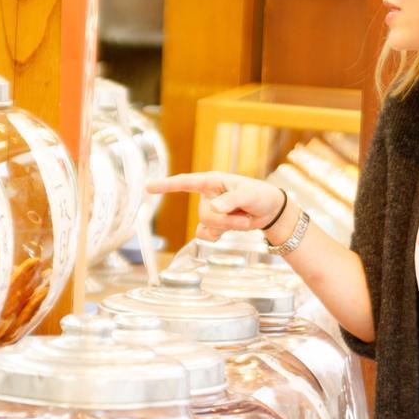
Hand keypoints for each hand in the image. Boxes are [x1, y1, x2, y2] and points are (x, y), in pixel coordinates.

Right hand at [147, 172, 286, 241]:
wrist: (269, 211)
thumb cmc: (260, 195)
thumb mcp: (249, 195)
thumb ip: (232, 201)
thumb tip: (215, 208)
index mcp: (212, 182)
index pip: (185, 182)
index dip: (166, 185)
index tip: (148, 187)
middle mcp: (207, 195)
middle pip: (204, 214)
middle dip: (227, 220)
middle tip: (245, 216)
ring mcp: (209, 211)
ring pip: (208, 226)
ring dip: (229, 227)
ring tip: (245, 219)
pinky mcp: (214, 225)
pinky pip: (205, 236)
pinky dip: (217, 236)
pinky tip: (226, 233)